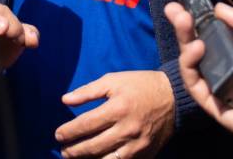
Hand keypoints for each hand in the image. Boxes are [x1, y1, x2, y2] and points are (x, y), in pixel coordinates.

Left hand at [56, 70, 174, 157]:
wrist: (173, 97)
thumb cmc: (140, 86)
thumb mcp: (114, 80)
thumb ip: (88, 91)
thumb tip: (64, 100)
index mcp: (118, 108)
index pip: (86, 125)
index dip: (69, 132)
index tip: (58, 135)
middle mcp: (127, 129)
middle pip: (93, 146)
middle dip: (74, 151)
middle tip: (63, 151)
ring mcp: (137, 145)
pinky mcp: (145, 154)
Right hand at [164, 2, 232, 143]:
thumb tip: (218, 8)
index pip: (212, 36)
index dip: (198, 22)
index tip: (184, 6)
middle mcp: (226, 70)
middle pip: (198, 47)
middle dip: (184, 28)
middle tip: (172, 10)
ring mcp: (218, 87)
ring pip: (192, 64)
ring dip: (186, 41)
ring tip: (185, 24)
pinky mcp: (212, 104)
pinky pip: (194, 85)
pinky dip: (190, 65)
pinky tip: (197, 48)